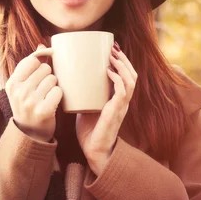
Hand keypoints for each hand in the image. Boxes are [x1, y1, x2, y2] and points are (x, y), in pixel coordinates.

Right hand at [5, 44, 62, 141]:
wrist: (29, 134)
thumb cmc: (28, 104)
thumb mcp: (22, 85)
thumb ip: (30, 65)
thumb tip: (42, 45)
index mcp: (12, 83)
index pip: (32, 60)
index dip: (41, 62)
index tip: (42, 69)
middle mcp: (19, 92)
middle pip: (44, 68)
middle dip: (47, 76)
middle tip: (42, 89)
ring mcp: (30, 102)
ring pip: (53, 79)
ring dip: (53, 86)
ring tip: (46, 96)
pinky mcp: (44, 111)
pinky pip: (58, 91)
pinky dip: (58, 96)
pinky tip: (52, 103)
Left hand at [76, 44, 137, 174]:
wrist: (93, 151)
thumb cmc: (89, 130)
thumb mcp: (85, 105)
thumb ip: (82, 93)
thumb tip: (67, 77)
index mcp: (118, 99)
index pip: (128, 76)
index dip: (123, 62)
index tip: (113, 48)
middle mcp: (123, 101)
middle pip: (132, 74)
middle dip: (124, 59)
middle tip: (113, 48)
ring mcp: (121, 106)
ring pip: (131, 80)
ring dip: (123, 66)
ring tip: (112, 56)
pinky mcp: (116, 112)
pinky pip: (122, 92)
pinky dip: (117, 79)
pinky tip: (109, 71)